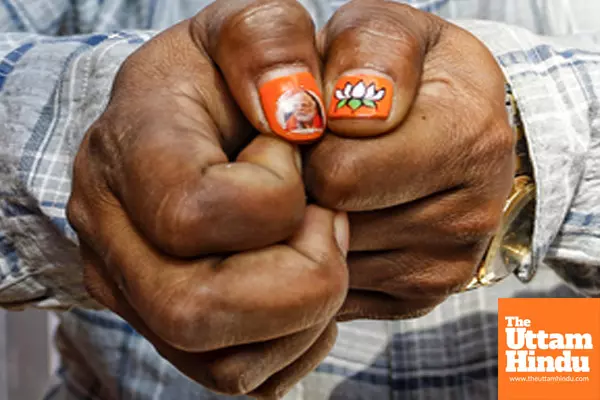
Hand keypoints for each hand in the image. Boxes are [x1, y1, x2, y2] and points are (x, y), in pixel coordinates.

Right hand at [67, 1, 348, 396]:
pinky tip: (303, 285)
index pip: (196, 213)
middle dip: (303, 276)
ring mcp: (138, 295)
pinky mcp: (171, 331)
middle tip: (326, 222)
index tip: (296, 159)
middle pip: (200, 311)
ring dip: (304, 315)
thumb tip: (293, 115)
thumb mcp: (248, 26)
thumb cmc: (222, 75)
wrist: (188, 122)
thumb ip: (269, 44)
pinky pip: (243, 377)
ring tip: (316, 251)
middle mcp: (116, 237)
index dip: (275, 197)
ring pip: (226, 364)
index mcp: (128, 152)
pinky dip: (295, 342)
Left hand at [304, 1, 514, 319]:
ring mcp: (446, 267)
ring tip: (336, 182)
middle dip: (309, 188)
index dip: (306, 146)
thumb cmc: (404, 75)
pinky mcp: (419, 298)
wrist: (449, 125)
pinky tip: (344, 216)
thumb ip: (367, 49)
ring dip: (317, 223)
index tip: (316, 125)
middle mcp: (470, 216)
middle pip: (333, 223)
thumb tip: (348, 112)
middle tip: (320, 155)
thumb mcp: (386, 29)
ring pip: (332, 264)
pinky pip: (339, 291)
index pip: (338, 172)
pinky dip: (328, 255)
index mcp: (468, 138)